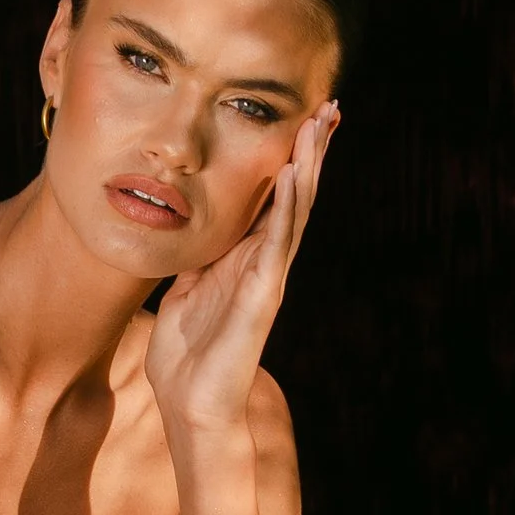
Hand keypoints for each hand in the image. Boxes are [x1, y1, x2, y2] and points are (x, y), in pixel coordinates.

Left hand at [144, 102, 337, 447]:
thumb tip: (189, 231)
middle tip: (331, 107)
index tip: (304, 118)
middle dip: (312, 151)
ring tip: (320, 127)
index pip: (275, 199)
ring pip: (295, 211)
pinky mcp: (262, 296)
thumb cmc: (188, 359)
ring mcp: (267, 278)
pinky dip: (287, 207)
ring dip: (308, 167)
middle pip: (295, 196)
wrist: (190, 407)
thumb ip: (195, 261)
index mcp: (244, 259)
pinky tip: (294, 175)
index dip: (290, 159)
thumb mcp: (184, 293)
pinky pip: (276, 243)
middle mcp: (263, 263)